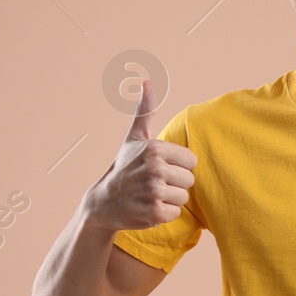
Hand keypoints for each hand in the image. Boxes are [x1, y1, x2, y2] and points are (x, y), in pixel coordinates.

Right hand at [83, 79, 196, 230]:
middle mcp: (154, 168)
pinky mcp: (153, 213)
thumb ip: (146, 111)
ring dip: (169, 199)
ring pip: (183, 198)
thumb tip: (147, 81)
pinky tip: (146, 208)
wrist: (103, 202)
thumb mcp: (134, 138)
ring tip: (149, 195)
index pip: (192, 161)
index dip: (178, 166)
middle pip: (189, 181)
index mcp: (155, 149)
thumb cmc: (125, 167)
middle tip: (153, 183)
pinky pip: (175, 213)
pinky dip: (162, 214)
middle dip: (174, 184)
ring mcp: (154, 191)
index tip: (160, 167)